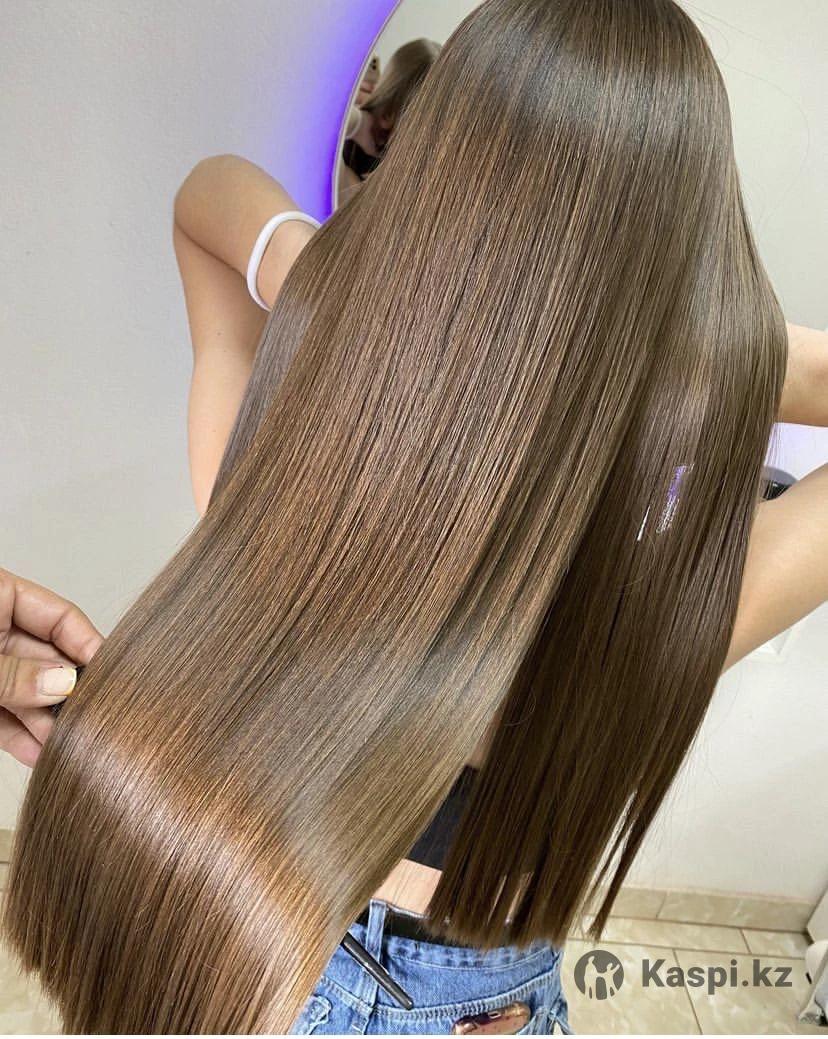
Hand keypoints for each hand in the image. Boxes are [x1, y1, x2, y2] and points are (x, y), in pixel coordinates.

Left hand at [0, 569, 101, 766]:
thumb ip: (13, 673)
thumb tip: (62, 684)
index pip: (59, 616)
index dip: (87, 645)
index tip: (112, 675)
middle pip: (47, 659)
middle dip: (68, 692)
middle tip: (95, 716)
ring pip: (27, 693)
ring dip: (48, 721)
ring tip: (73, 743)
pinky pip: (3, 717)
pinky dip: (21, 736)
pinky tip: (42, 753)